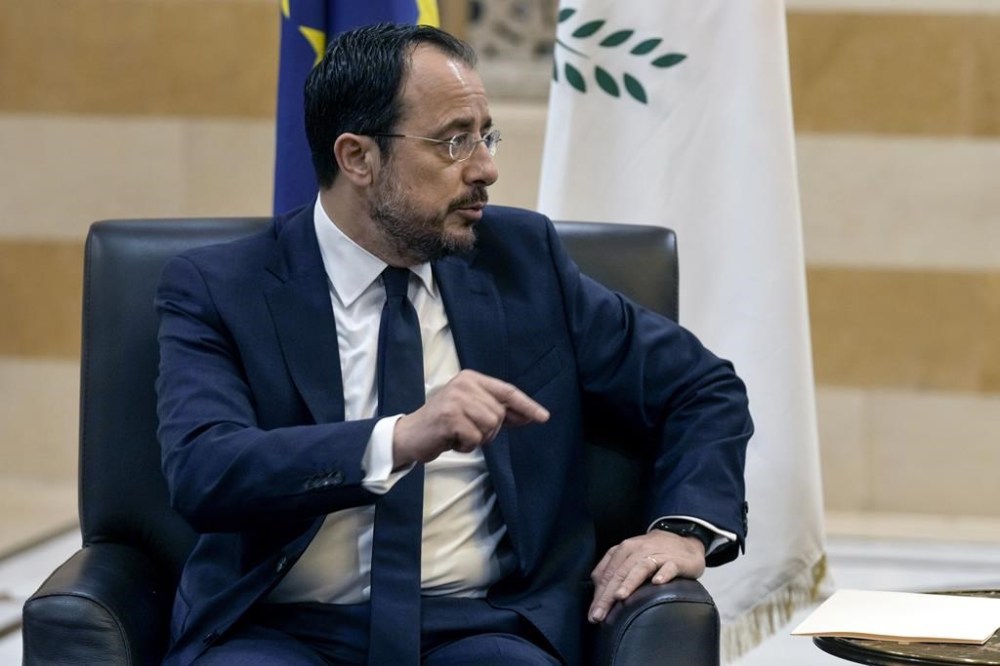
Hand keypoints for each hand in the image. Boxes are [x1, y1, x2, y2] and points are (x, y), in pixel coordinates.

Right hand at [392, 369, 549, 467]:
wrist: (411, 435)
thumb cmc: (444, 424)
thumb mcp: (472, 411)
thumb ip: (498, 411)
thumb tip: (530, 416)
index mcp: (472, 378)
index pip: (507, 391)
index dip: (527, 405)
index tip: (543, 417)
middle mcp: (465, 384)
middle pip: (500, 413)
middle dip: (489, 430)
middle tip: (467, 430)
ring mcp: (456, 399)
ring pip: (491, 426)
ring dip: (478, 438)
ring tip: (459, 434)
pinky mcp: (450, 417)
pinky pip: (475, 438)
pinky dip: (466, 446)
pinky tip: (451, 440)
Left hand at [588, 530, 705, 623]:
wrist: (685, 543)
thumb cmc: (653, 554)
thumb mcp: (630, 558)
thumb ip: (613, 571)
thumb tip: (597, 592)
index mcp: (623, 550)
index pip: (607, 573)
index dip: (598, 594)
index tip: (593, 614)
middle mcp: (637, 549)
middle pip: (619, 573)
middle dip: (607, 595)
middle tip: (599, 615)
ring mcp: (657, 554)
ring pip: (640, 568)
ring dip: (629, 582)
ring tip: (620, 596)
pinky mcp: (676, 560)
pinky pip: (669, 567)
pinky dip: (663, 574)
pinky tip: (657, 582)